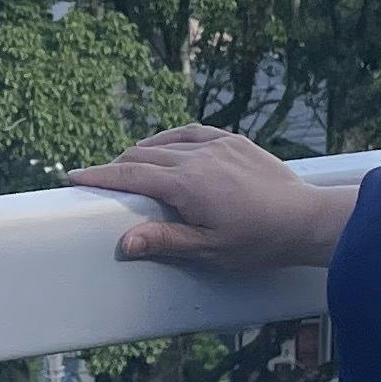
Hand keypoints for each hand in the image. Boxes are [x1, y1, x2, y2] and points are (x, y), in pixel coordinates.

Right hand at [66, 126, 359, 271]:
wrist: (307, 219)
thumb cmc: (259, 241)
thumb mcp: (209, 249)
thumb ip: (165, 241)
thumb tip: (124, 241)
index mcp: (186, 185)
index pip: (130, 176)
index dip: (99, 176)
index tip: (73, 176)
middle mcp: (197, 157)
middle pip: (143, 155)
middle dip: (117, 166)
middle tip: (100, 179)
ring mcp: (218, 145)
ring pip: (166, 141)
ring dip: (143, 151)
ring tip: (131, 165)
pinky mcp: (235, 141)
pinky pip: (193, 132)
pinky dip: (172, 139)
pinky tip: (168, 146)